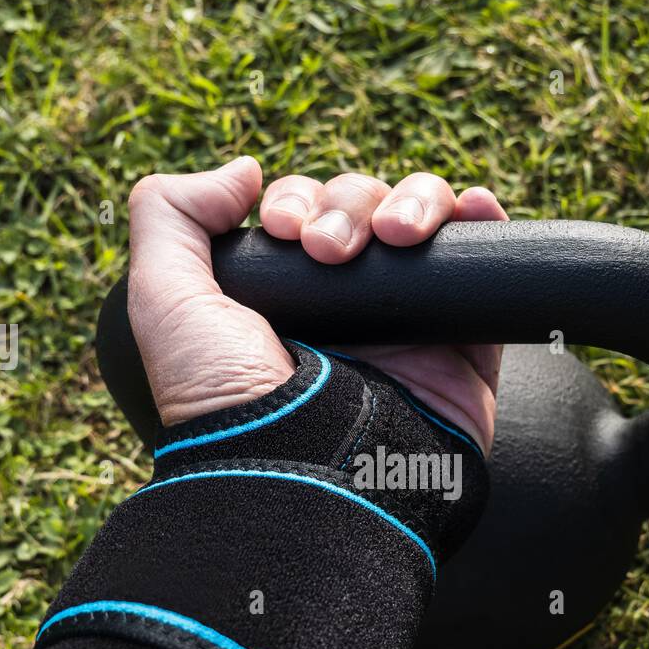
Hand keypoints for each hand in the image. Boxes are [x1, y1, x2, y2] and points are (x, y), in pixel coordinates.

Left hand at [126, 157, 505, 450]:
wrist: (305, 477)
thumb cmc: (232, 401)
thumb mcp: (164, 303)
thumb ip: (170, 215)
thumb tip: (243, 170)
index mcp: (285, 299)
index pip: (306, 212)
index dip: (298, 200)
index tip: (283, 231)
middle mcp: (347, 310)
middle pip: (366, 207)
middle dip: (348, 206)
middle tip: (328, 251)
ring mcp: (409, 327)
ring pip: (424, 224)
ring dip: (413, 203)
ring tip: (396, 236)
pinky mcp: (463, 349)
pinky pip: (484, 267)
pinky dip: (481, 222)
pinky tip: (470, 206)